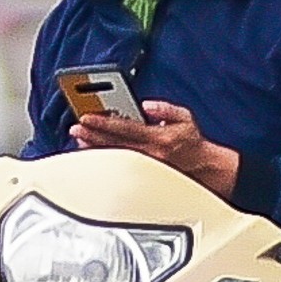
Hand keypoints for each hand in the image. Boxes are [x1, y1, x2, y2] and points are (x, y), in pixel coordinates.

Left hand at [70, 99, 240, 199]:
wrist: (204, 170)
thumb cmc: (192, 143)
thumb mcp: (185, 117)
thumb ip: (165, 108)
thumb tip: (147, 105)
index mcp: (157, 137)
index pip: (124, 128)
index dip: (103, 122)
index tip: (87, 117)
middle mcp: (148, 154)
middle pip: (113, 143)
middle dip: (92, 135)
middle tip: (76, 128)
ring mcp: (144, 167)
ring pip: (113, 157)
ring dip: (95, 147)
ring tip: (80, 139)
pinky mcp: (142, 176)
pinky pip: (118, 166)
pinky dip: (104, 159)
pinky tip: (94, 153)